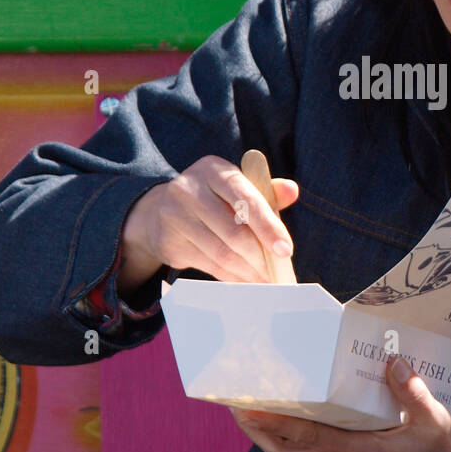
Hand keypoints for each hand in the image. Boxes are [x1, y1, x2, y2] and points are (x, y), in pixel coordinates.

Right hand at [118, 155, 298, 291]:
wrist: (159, 211)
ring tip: (265, 281)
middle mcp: (190, 189)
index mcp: (214, 170)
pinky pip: (208, 265)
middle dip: (260, 258)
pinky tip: (245, 281)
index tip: (286, 250)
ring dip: (248, 272)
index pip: (247, 199)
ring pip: (221, 252)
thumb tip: (292, 191)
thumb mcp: (236, 188)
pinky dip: (231, 277)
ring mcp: (175, 215)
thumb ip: (266, 192)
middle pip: (234, 231)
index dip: (269, 227)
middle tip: (277, 274)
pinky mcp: (168, 242)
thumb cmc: (212, 199)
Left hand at [232, 353, 450, 451]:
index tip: (248, 406)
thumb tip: (392, 361)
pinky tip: (292, 426)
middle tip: (235, 406)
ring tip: (253, 414)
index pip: (308, 437)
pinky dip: (294, 445)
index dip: (274, 422)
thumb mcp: (437, 420)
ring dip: (272, 439)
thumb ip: (412, 392)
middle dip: (259, 432)